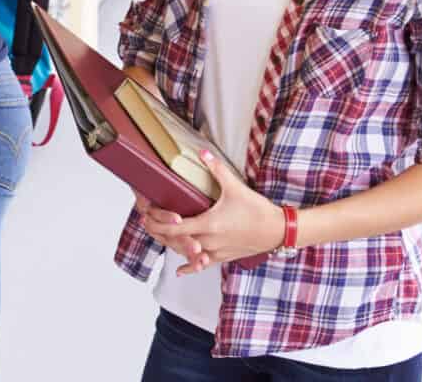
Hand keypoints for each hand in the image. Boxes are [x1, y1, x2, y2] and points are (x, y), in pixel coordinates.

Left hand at [140, 151, 285, 274]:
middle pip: (175, 242)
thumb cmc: (257, 210)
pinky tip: (181, 270)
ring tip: (159, 236)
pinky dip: (190, 265)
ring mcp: (215, 252)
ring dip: (171, 245)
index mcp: (208, 225)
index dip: (157, 223)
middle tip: (145, 223)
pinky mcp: (223, 257)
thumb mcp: (235, 187)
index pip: (174, 228)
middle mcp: (208, 242)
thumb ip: (216, 169)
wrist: (276, 231)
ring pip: (186, 253)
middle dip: (158, 233)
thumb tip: (203, 152)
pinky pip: (202, 264)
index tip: (145, 217)